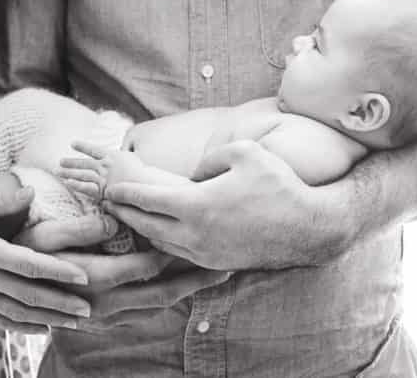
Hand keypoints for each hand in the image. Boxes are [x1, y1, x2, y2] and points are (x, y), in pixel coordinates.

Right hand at [0, 185, 92, 331]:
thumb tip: (31, 192)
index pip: (27, 264)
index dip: (56, 271)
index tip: (82, 275)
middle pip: (28, 295)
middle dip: (60, 303)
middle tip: (89, 309)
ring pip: (17, 312)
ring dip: (48, 319)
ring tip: (75, 322)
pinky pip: (0, 318)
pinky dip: (23, 326)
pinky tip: (43, 329)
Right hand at [19, 214, 230, 331]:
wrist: (4, 287)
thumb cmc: (23, 251)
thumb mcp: (46, 235)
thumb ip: (81, 230)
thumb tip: (115, 221)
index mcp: (95, 278)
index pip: (146, 267)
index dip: (177, 253)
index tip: (204, 238)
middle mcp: (104, 303)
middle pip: (162, 294)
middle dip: (197, 281)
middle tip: (228, 269)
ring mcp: (104, 315)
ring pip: (155, 307)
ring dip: (186, 292)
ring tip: (214, 277)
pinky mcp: (103, 319)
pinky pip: (143, 311)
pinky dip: (166, 299)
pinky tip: (180, 288)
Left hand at [103, 140, 345, 269]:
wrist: (309, 227)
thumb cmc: (277, 184)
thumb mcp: (242, 152)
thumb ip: (208, 158)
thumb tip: (193, 173)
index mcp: (197, 205)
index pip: (148, 200)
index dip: (125, 193)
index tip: (108, 189)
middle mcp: (197, 234)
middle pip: (148, 225)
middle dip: (125, 213)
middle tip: (107, 203)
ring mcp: (207, 252)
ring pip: (163, 242)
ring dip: (144, 229)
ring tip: (130, 216)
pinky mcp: (218, 262)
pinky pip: (181, 252)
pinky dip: (165, 241)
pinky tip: (162, 231)